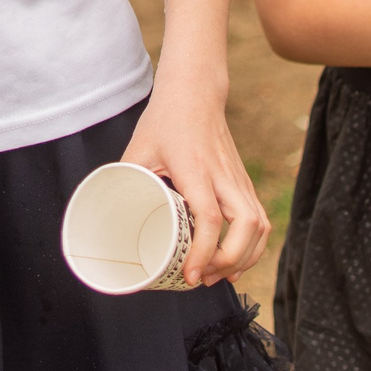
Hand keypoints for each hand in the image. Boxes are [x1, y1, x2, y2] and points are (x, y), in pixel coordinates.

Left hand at [119, 77, 271, 287]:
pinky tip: (235, 263)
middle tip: (201, 278)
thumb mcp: (138, 148)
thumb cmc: (166, 119)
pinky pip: (259, 220)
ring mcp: (238, 179)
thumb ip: (127, 179)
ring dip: (244, 258)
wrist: (196, 93)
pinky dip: (253, 247)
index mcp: (195, 169)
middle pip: (247, 226)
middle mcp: (223, 176)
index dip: (205, 251)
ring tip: (216, 276)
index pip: (210, 216)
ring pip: (259, 226)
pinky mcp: (244, 182)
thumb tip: (110, 216)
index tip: (190, 275)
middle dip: (229, 261)